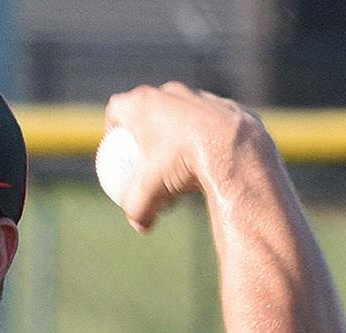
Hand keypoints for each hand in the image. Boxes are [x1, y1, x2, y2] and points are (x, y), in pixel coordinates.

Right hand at [102, 82, 269, 230]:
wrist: (233, 150)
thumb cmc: (182, 164)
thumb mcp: (150, 193)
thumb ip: (137, 210)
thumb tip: (141, 226)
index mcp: (143, 103)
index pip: (116, 108)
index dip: (113, 129)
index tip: (117, 150)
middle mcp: (170, 92)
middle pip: (148, 111)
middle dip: (145, 135)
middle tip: (146, 162)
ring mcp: (199, 95)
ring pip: (180, 116)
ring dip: (175, 138)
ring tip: (179, 168)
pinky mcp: (225, 106)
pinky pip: (206, 123)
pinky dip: (202, 140)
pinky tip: (206, 163)